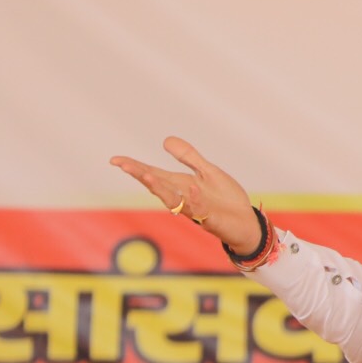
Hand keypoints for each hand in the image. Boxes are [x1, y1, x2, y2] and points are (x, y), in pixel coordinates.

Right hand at [109, 137, 260, 254]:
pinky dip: (195, 199)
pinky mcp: (211, 220)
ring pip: (173, 200)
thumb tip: (165, 140)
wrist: (246, 223)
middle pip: (158, 186)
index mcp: (181, 185)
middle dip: (141, 175)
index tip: (115, 160)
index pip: (153, 174)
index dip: (135, 167)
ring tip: (147, 176)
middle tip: (123, 165)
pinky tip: (192, 187)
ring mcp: (196, 210)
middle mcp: (183, 198)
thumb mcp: (208, 172)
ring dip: (160, 189)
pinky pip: (201, 209)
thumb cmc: (225, 199)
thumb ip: (188, 157)